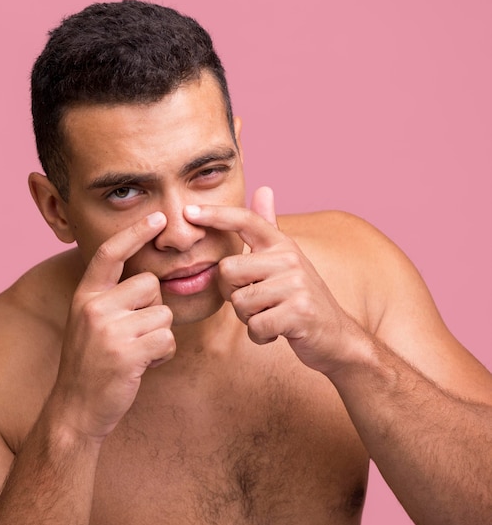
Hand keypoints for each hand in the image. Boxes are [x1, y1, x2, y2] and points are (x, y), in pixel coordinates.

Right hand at [56, 212, 175, 439]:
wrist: (75, 409)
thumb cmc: (91, 364)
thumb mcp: (90, 323)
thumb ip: (112, 299)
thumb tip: (149, 281)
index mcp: (86, 295)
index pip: (111, 254)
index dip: (135, 233)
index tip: (158, 218)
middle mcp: (94, 306)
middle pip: (151, 285)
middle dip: (154, 309)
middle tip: (135, 334)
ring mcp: (108, 330)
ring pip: (163, 314)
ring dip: (159, 336)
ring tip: (136, 352)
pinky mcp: (126, 353)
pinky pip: (166, 340)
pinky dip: (163, 354)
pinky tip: (143, 365)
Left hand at [184, 187, 361, 374]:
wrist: (335, 336)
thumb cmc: (300, 299)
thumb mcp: (287, 261)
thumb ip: (270, 229)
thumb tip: (264, 188)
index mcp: (282, 245)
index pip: (245, 220)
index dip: (216, 214)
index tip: (188, 212)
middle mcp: (289, 258)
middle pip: (227, 271)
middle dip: (233, 294)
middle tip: (257, 303)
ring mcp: (296, 284)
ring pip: (239, 302)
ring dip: (248, 318)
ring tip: (270, 316)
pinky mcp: (299, 312)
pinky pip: (255, 326)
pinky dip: (260, 335)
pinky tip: (276, 332)